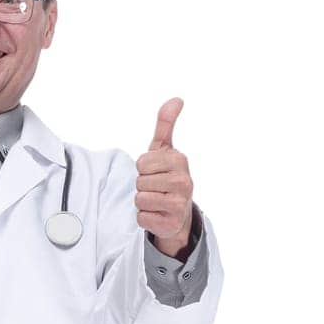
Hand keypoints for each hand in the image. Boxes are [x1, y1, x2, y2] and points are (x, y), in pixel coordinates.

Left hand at [135, 98, 194, 256]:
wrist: (178, 212)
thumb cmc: (167, 176)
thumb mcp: (165, 150)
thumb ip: (166, 124)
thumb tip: (177, 99)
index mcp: (180, 160)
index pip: (142, 163)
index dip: (143, 169)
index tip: (155, 172)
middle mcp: (184, 182)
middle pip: (140, 182)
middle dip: (143, 186)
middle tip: (156, 188)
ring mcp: (179, 204)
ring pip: (140, 200)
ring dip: (143, 202)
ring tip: (157, 201)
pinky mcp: (171, 224)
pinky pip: (142, 218)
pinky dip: (145, 218)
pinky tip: (157, 215)